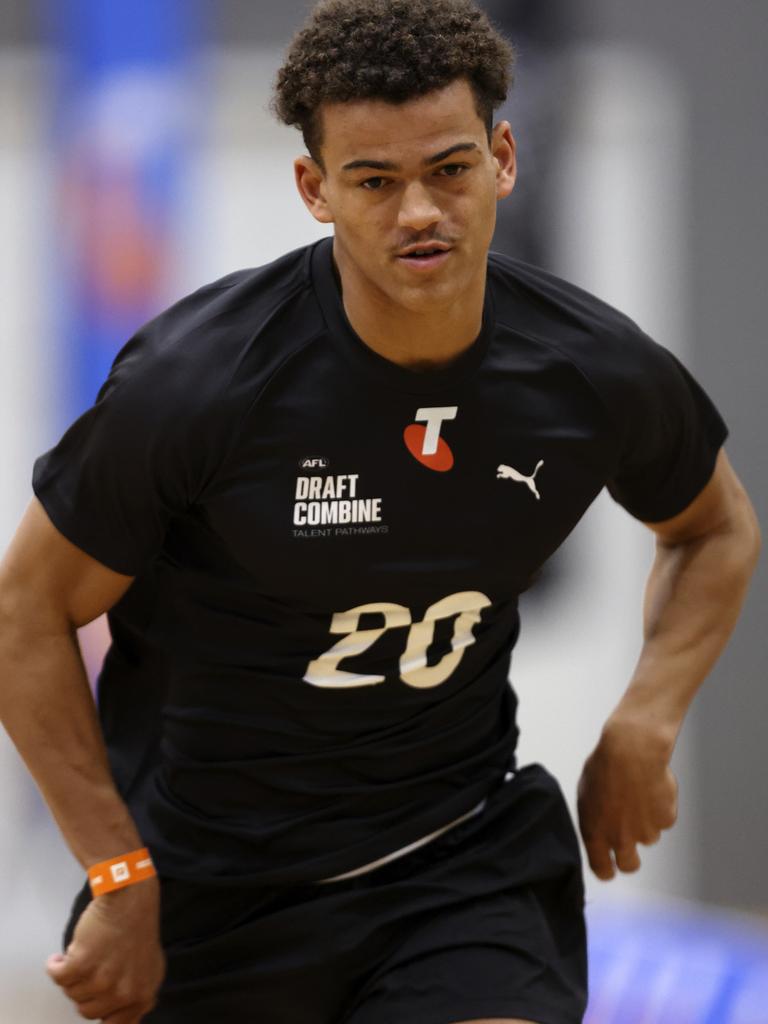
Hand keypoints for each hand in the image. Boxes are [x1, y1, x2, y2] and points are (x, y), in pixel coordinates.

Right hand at [46, 878, 164, 1022]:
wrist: (130, 899)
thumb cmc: (138, 930)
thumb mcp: (151, 969)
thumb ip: (139, 998)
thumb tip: (128, 1021)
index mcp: (141, 996)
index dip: (100, 1010)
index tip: (93, 999)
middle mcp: (122, 992)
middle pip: (86, 1011)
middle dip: (85, 990)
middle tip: (91, 969)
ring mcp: (102, 979)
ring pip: (71, 993)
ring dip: (72, 975)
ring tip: (83, 954)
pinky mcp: (82, 963)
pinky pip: (57, 977)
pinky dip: (54, 966)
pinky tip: (60, 958)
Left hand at [577, 713, 678, 879]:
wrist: (631, 750)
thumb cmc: (605, 766)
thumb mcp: (586, 794)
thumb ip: (594, 820)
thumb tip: (600, 832)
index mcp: (595, 833)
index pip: (601, 869)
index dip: (606, 869)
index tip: (610, 868)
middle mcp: (620, 838)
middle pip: (629, 865)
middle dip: (629, 859)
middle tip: (630, 846)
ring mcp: (645, 832)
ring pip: (648, 836)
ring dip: (644, 822)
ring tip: (637, 793)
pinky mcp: (665, 820)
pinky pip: (663, 819)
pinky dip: (660, 808)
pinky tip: (651, 787)